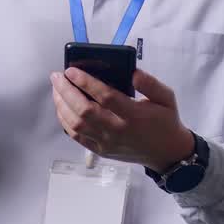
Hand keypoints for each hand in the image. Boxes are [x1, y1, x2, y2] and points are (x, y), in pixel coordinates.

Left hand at [50, 67, 194, 171]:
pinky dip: (65, 121)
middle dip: (66, 91)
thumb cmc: (166, 121)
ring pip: (76, 124)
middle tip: (57, 76)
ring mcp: (107, 142)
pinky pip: (77, 137)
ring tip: (56, 89)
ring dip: (62, 105)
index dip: (86, 82)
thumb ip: (150, 84)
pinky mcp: (100, 151)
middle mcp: (117, 130)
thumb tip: (132, 73)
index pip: (105, 97)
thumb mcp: (167, 97)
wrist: (166, 153)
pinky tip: (61, 107)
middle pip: (84, 110)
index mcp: (134, 115)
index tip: (72, 70)